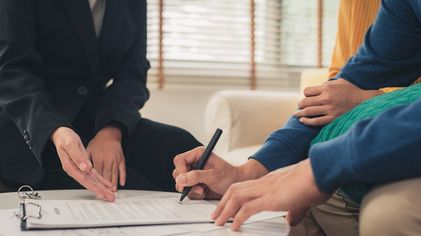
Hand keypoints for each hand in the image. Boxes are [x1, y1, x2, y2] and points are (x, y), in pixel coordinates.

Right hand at [51, 127, 114, 200]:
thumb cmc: (65, 138)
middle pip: (89, 183)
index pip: (84, 180)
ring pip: (93, 181)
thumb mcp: (71, 145)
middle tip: (110, 198)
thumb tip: (85, 168)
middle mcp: (75, 170)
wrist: (62, 134)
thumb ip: (77, 157)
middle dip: (100, 191)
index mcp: (70, 167)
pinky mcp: (84, 166)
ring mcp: (80, 169)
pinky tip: (107, 184)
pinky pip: (94, 175)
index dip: (94, 187)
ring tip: (110, 194)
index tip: (102, 193)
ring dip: (102, 188)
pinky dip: (101, 180)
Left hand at [87, 126, 125, 191]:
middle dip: (105, 186)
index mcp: (98, 157)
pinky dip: (122, 176)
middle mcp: (108, 158)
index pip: (96, 173)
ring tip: (112, 192)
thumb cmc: (98, 142)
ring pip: (114, 173)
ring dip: (114, 183)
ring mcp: (115, 159)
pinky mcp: (121, 158)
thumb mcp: (88, 149)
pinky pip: (122, 169)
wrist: (109, 134)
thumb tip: (84, 169)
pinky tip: (122, 183)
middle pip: (106, 175)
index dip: (96, 182)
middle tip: (105, 195)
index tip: (96, 190)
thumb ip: (84, 159)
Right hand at [172, 147, 267, 199]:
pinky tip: (204, 192)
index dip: (181, 170)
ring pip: (181, 183)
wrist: (236, 184)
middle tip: (198, 188)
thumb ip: (196, 176)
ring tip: (203, 190)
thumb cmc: (229, 176)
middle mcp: (194, 163)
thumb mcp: (213, 175)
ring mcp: (193, 174)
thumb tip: (180, 179)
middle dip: (186, 183)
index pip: (179, 160)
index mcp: (198, 155)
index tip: (186, 180)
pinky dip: (194, 194)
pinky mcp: (195, 184)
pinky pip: (187, 191)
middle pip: (178, 172)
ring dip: (191, 190)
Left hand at [212, 159, 330, 230]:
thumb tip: (291, 218)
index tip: (228, 205)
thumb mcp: (301, 198)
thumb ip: (294, 208)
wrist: (321, 171)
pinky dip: (238, 218)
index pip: (246, 186)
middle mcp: (264, 183)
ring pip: (236, 197)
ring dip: (225, 209)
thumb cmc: (315, 180)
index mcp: (270, 180)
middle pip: (235, 189)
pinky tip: (234, 226)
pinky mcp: (270, 198)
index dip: (234, 195)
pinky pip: (247, 209)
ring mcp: (265, 189)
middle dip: (223, 202)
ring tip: (218, 221)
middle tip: (216, 214)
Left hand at [294, 79, 382, 125]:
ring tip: (296, 114)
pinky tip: (302, 121)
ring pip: (308, 112)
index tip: (306, 97)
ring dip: (299, 113)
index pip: (307, 91)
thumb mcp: (339, 82)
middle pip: (305, 101)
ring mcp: (329, 109)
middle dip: (300, 104)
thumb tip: (316, 87)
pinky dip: (307, 121)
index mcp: (327, 88)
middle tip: (299, 106)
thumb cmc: (351, 90)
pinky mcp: (333, 118)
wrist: (365, 101)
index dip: (305, 94)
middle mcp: (327, 98)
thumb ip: (327, 84)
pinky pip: (316, 121)